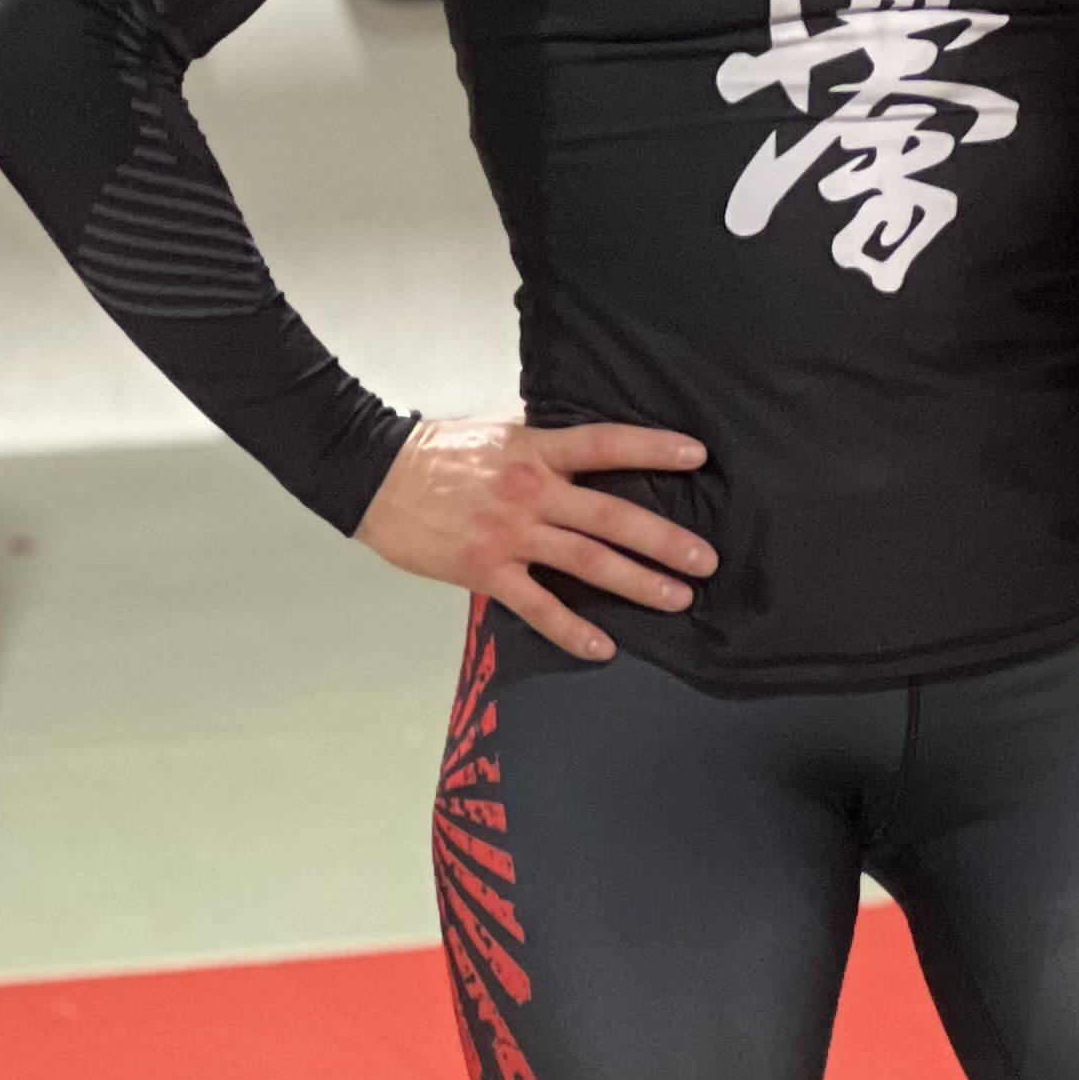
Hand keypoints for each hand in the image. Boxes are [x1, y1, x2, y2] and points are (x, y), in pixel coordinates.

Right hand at [357, 414, 714, 662]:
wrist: (372, 476)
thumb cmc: (437, 453)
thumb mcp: (500, 431)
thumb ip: (545, 444)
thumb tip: (587, 449)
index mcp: (537, 450)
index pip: (607, 445)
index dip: (653, 449)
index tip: (698, 457)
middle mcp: (531, 492)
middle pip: (611, 516)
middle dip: (664, 540)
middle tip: (706, 559)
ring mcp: (510, 535)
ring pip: (587, 562)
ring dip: (637, 582)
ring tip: (678, 597)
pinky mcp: (485, 571)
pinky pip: (538, 606)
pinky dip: (572, 630)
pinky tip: (604, 648)